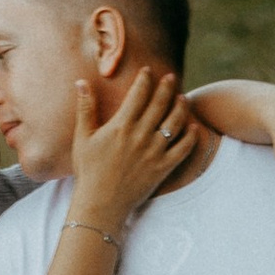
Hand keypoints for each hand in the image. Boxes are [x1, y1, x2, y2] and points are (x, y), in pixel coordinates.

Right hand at [68, 66, 191, 231]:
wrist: (100, 203)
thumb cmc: (88, 170)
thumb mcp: (82, 137)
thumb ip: (85, 108)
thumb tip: (81, 81)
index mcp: (121, 126)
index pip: (138, 94)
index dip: (144, 80)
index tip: (148, 71)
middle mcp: (141, 135)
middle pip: (159, 104)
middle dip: (166, 87)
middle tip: (171, 76)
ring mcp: (154, 152)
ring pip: (174, 123)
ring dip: (181, 108)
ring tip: (182, 98)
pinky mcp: (163, 168)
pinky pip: (183, 149)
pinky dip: (191, 137)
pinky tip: (194, 128)